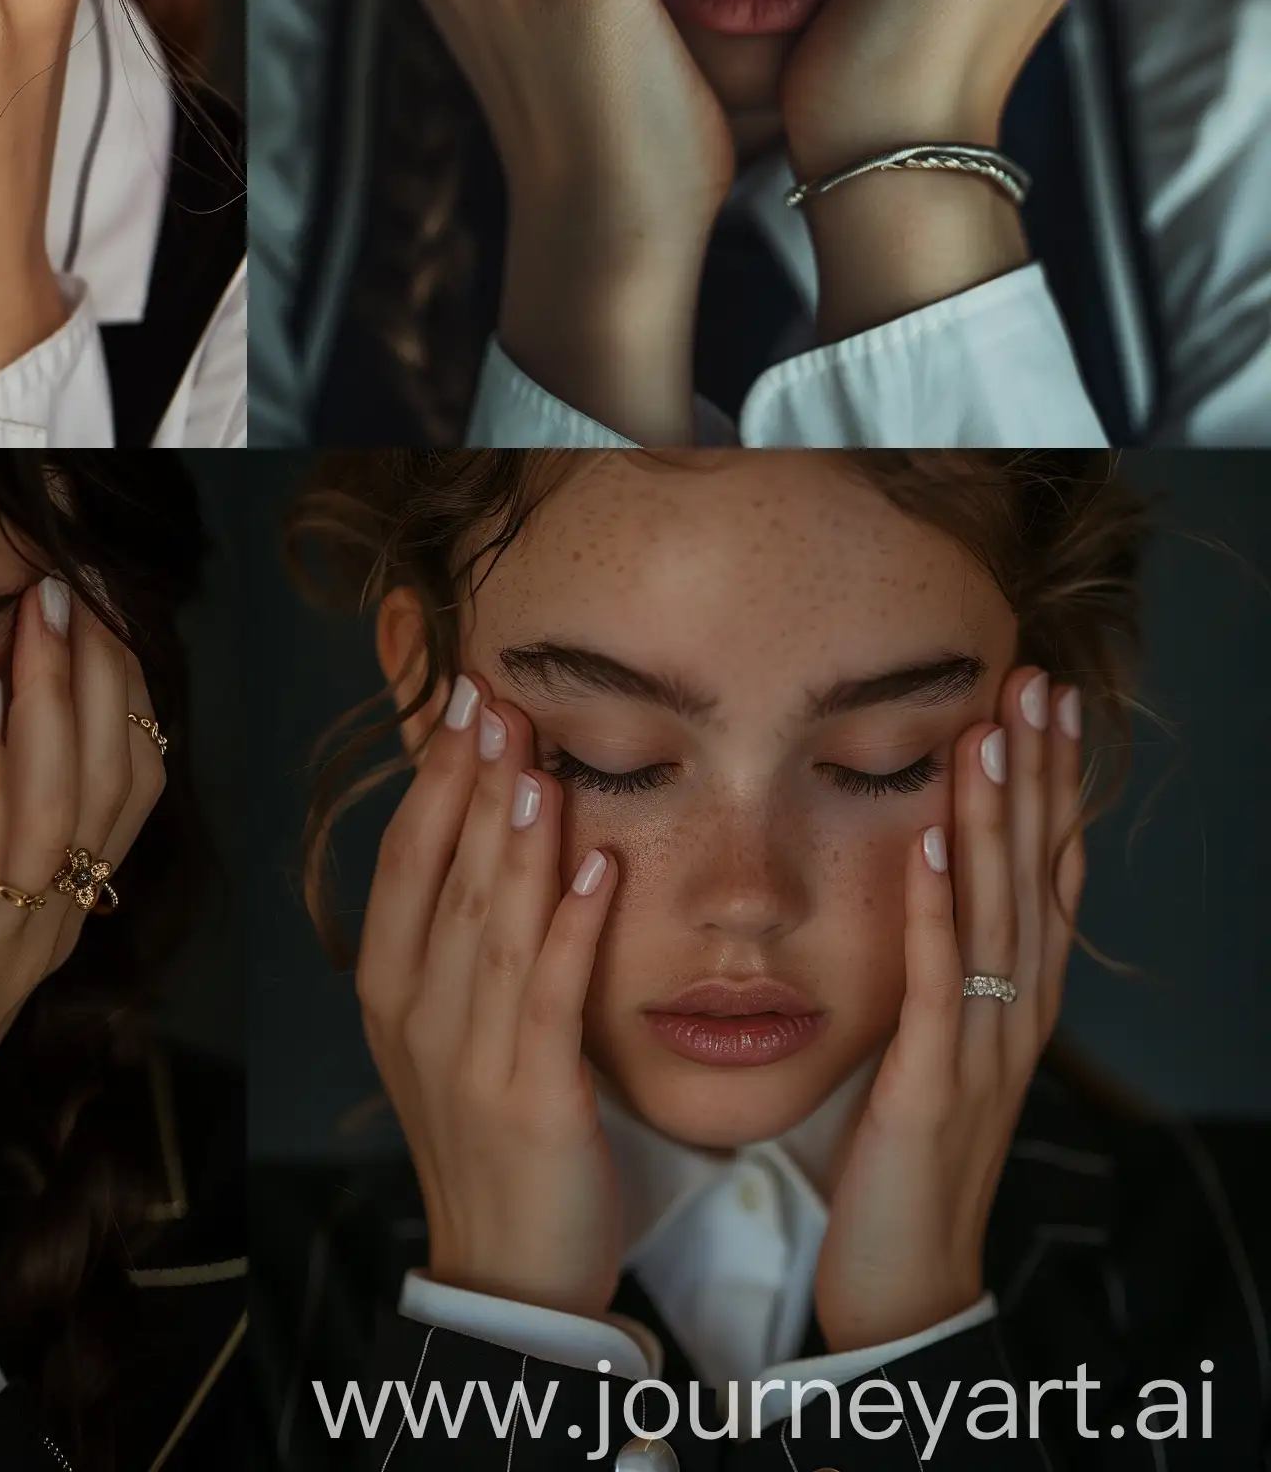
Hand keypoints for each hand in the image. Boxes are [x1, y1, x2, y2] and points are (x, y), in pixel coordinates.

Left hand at [0, 576, 166, 1341]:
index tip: (99, 615)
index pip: (122, 792)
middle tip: (79, 583)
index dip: (124, 700)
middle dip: (104, 673)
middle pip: (113, 781)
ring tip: (44, 607)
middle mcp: (40, 931)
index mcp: (44, 927)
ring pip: (63, 799)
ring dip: (59, 692)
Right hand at [357, 672, 623, 1320]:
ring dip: (517, 837)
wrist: (504, 1272)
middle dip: (474, 781)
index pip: (403, 861)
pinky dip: (572, 928)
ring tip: (537, 759)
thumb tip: (486, 825)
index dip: (433, 778)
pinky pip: (552, 996)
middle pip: (446, 874)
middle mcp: (415, 1012)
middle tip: (499, 698)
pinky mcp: (531, 1098)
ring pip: (493, 924)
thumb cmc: (484, 1135)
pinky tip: (597, 868)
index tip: (461, 703)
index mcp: (388, 989)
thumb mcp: (444, 1029)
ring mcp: (467, 1056)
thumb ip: (456, 936)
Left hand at [814, 665, 1085, 1350]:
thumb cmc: (911, 1156)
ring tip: (989, 731)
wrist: (906, 1275)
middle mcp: (1015, 1014)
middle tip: (1036, 683)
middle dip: (1037, 776)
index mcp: (1015, 1002)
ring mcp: (983, 1047)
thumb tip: (939, 889)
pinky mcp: (935, 1083)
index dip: (1051, 787)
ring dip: (996, 818)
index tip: (1042, 700)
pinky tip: (934, 839)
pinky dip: (938, 905)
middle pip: (1036, 876)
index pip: (1045, 873)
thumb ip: (947, 971)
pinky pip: (939, 978)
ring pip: (998, 912)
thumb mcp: (941, 1045)